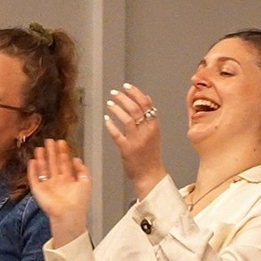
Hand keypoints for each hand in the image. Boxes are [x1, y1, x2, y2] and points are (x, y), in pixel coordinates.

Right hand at [28, 139, 92, 247]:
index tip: (61, 142)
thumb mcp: (86, 182)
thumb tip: (77, 159)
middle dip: (51, 152)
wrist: (69, 214)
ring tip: (40, 148)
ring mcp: (47, 186)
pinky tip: (32, 161)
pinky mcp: (38, 191)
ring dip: (41, 159)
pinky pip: (33, 179)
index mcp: (68, 180)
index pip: (64, 163)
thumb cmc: (79, 202)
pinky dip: (32, 170)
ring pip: (43, 169)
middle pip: (53, 163)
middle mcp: (57, 182)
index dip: (63, 152)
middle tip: (49, 140)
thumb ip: (83, 170)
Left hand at [104, 83, 166, 199]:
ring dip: (116, 109)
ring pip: (127, 119)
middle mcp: (147, 131)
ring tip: (109, 103)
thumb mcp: (154, 133)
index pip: (147, 104)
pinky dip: (111, 125)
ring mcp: (137, 140)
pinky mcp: (127, 150)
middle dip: (123, 98)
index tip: (126, 86)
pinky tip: (106, 119)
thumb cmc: (150, 154)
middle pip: (135, 109)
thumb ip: (150, 116)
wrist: (150, 174)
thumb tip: (146, 98)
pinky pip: (117, 135)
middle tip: (114, 93)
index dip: (136, 93)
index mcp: (154, 126)